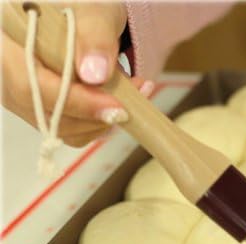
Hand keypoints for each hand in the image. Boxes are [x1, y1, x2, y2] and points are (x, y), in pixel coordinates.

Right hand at [1, 3, 152, 147]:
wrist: (82, 15)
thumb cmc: (81, 7)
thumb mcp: (92, 10)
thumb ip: (93, 36)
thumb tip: (93, 74)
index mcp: (7, 46)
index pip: (33, 88)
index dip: (76, 103)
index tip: (116, 108)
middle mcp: (9, 77)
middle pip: (48, 116)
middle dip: (96, 115)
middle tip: (132, 101)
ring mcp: (26, 97)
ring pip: (63, 128)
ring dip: (103, 119)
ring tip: (133, 92)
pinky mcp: (47, 110)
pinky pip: (73, 129)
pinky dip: (100, 121)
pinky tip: (119, 100)